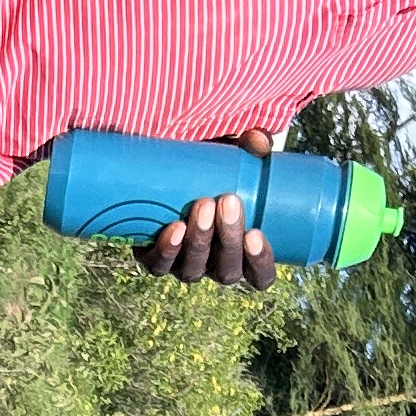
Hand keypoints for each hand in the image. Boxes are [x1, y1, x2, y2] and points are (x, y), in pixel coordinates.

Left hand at [127, 127, 280, 290]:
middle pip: (227, 272)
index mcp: (241, 254)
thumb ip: (251, 146)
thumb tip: (259, 139)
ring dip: (200, 240)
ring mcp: (183, 265)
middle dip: (228, 238)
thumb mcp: (235, 157)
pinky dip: (167, 249)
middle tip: (228, 201)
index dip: (260, 263)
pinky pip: (159, 265)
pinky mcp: (155, 259)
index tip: (256, 233)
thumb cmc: (211, 171)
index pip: (260, 276)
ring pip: (194, 270)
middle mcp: (214, 266)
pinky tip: (175, 227)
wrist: (163, 177)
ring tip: (203, 204)